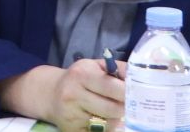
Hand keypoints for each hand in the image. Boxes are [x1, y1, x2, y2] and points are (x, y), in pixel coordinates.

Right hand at [0, 59, 124, 131]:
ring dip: (116, 119)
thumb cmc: (79, 78)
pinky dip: (106, 129)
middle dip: (125, 108)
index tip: (136, 94)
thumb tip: (139, 77)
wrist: (50, 93)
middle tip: (128, 105)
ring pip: (109, 124)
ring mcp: (72, 115)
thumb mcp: (94, 66)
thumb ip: (117, 68)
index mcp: (81, 75)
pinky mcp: (72, 130)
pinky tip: (103, 120)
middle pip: (113, 109)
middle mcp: (74, 95)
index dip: (129, 92)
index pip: (113, 87)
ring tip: (114, 112)